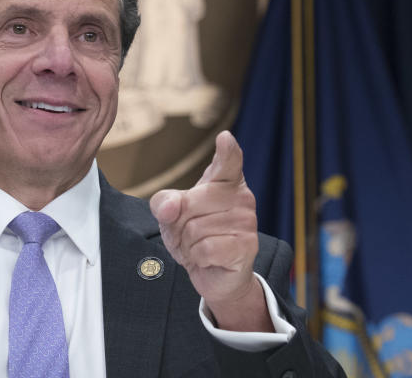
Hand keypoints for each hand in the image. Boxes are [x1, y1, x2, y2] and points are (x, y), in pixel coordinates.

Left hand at [149, 131, 270, 331]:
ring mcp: (247, 221)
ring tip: (201, 246)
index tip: (225, 138)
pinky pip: (205, 248)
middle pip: (190, 203)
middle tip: (192, 232)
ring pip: (195, 229)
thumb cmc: (194, 235)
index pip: (228, 161)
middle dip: (180, 223)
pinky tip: (209, 258)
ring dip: (189, 244)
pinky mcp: (246, 246)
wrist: (213, 274)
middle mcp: (241, 196)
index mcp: (225, 181)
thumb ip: (164, 202)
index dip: (227, 151)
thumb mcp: (170, 214)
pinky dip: (198, 257)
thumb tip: (169, 208)